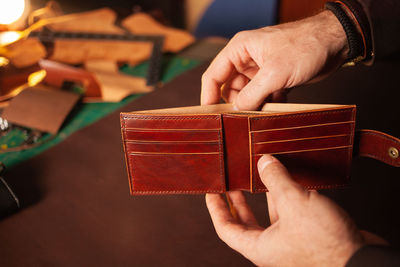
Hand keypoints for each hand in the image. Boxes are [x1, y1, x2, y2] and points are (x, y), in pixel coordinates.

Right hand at [201, 10, 348, 109]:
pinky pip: (262, 96)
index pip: (214, 75)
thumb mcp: (274, 73)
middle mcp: (247, 59)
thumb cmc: (306, 45)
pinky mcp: (274, 78)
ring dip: (253, 106)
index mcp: (240, 49)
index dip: (208, 96)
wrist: (335, 43)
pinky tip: (276, 106)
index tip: (209, 115)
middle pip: (229, 87)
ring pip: (247, 94)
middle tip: (239, 120)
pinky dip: (266, 104)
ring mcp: (260, 70)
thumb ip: (252, 94)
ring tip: (261, 113)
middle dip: (234, 104)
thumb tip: (237, 111)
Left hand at [206, 155, 386, 266]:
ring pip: (270, 215)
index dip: (216, 208)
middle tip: (231, 181)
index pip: (226, 228)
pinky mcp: (307, 235)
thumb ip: (277, 180)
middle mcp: (271, 246)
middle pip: (245, 222)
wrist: (362, 261)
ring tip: (260, 173)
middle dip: (237, 200)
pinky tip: (290, 179)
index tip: (211, 191)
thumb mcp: (295, 204)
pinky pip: (291, 213)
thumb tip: (264, 161)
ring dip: (265, 194)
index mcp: (259, 246)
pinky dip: (288, 197)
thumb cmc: (325, 243)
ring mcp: (289, 241)